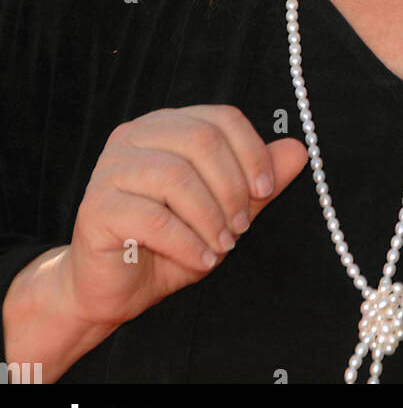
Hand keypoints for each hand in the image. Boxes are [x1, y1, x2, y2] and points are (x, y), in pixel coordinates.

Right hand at [55, 105, 307, 329]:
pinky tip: (201, 259)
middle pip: (200, 140)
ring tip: (223, 247)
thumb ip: (259, 182)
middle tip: (242, 228)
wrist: (114, 289)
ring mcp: (110, 169)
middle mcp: (134, 136)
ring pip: (175, 176)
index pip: (220, 118)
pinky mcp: (96, 207)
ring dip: (210, 217)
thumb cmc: (170, 244)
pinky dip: (187, 242)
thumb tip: (299, 150)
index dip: (252, 152)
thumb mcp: (225, 212)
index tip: (266, 190)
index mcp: (166, 125)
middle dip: (232, 187)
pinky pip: (152, 218)